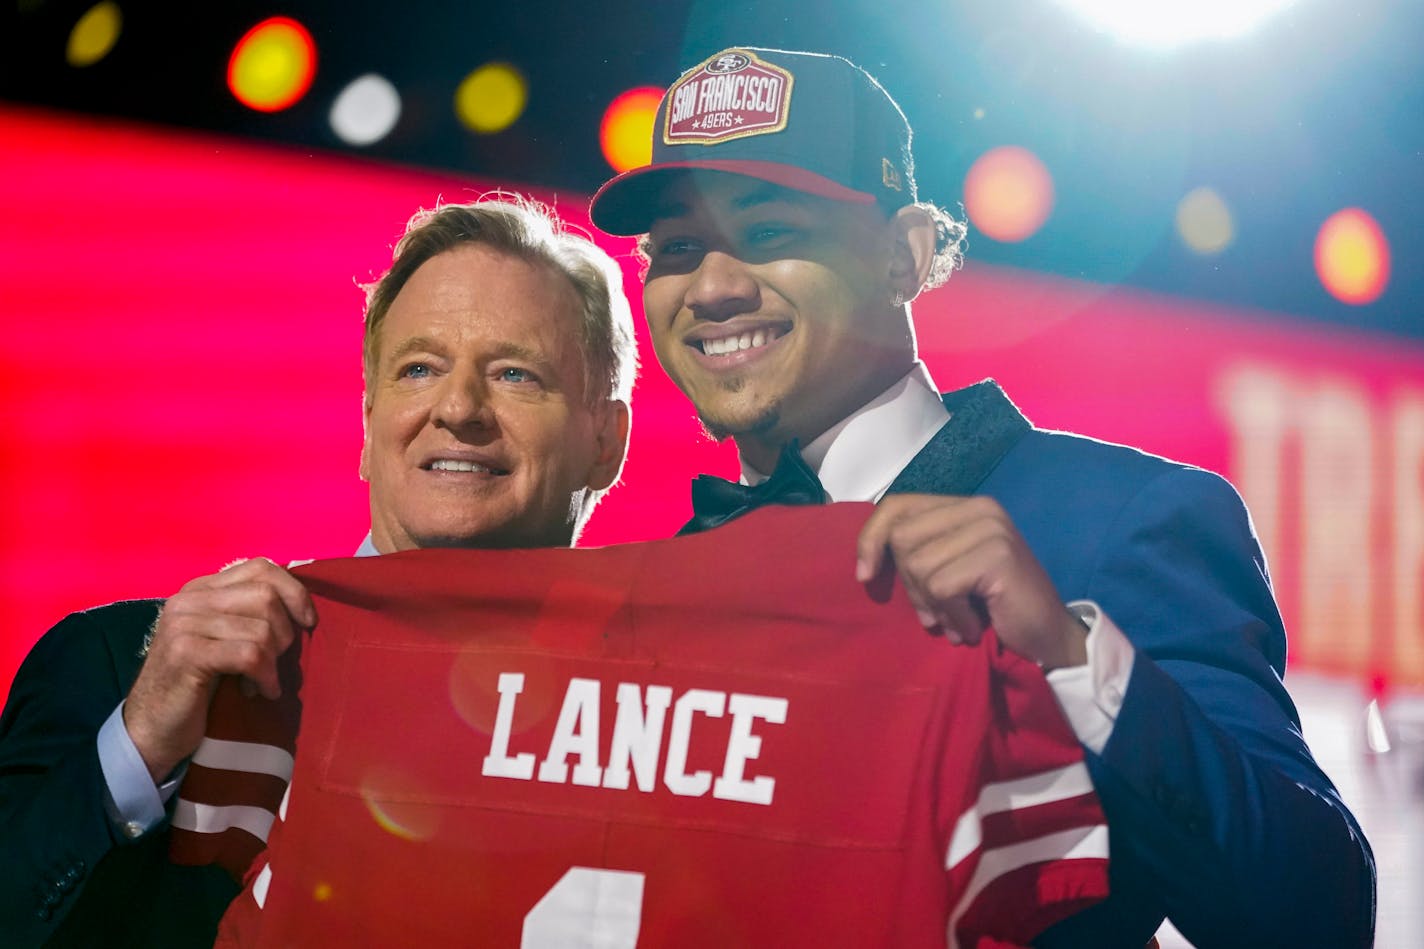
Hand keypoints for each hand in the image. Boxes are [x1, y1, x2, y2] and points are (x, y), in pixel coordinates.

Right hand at [123, 557, 315, 782]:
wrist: (152, 729)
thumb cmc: (198, 686)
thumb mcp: (225, 640)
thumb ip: (250, 615)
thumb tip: (302, 607)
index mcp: (200, 589)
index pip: (260, 567)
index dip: (294, 591)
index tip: (308, 621)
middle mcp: (189, 599)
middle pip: (266, 596)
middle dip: (284, 632)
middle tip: (275, 661)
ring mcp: (184, 624)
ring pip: (262, 628)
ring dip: (273, 662)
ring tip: (262, 681)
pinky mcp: (186, 653)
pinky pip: (250, 655)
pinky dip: (265, 676)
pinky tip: (260, 692)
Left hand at [856, 494, 1086, 669]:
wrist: (1049, 637)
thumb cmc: (995, 608)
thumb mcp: (949, 573)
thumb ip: (918, 554)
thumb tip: (866, 562)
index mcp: (963, 506)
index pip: (897, 505)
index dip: (871, 538)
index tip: (864, 576)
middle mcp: (979, 508)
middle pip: (902, 538)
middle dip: (909, 585)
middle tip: (935, 612)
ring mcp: (991, 528)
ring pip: (919, 565)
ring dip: (933, 606)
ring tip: (958, 621)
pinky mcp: (998, 555)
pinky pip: (942, 587)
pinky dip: (952, 616)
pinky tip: (973, 625)